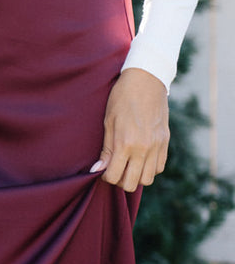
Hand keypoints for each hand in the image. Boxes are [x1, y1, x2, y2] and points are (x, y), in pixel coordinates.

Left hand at [92, 67, 168, 192]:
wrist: (146, 80)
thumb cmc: (122, 98)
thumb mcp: (108, 122)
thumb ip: (106, 149)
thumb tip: (98, 169)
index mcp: (125, 143)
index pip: (114, 176)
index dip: (106, 177)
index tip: (104, 170)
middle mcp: (143, 148)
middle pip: (132, 183)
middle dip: (120, 181)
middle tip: (115, 169)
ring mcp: (157, 146)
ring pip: (148, 179)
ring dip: (136, 176)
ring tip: (128, 165)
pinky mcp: (165, 142)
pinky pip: (159, 167)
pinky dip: (149, 168)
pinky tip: (140, 159)